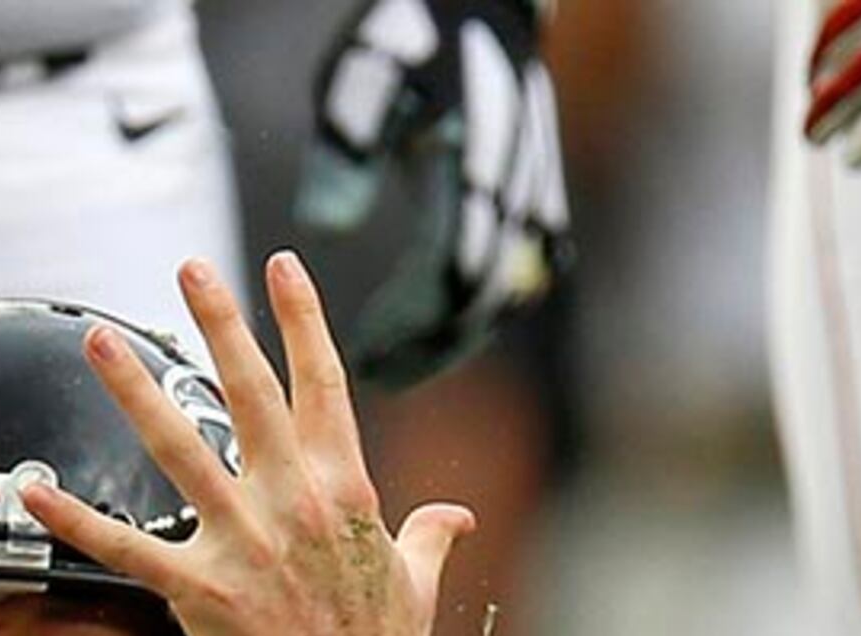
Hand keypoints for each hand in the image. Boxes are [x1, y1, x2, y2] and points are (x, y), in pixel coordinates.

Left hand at [20, 253, 472, 635]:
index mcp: (346, 489)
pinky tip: (32, 492)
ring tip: (99, 341)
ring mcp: (247, 544)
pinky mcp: (204, 594)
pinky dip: (74, 520)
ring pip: (180, 448)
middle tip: (190, 268)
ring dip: (133, 390)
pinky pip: (128, 547)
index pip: (322, 383)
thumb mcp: (418, 581)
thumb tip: (452, 515)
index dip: (300, 319)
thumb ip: (426, 536)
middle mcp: (294, 503)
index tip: (280, 266)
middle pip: (250, 392)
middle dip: (220, 322)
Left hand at [299, 0, 569, 387]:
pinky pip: (525, 267)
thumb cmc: (411, 33)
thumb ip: (345, 156)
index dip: (407, 328)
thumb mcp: (362, 83)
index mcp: (468, 171)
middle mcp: (511, 190)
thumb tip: (321, 231)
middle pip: (479, 297)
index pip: (445, 276)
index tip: (363, 358)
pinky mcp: (540, 190)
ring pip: (508, 288)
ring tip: (406, 364)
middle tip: (378, 377)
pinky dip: (486, 303)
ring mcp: (534, 191)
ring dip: (459, 333)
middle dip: (430, 347)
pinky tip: (450, 324)